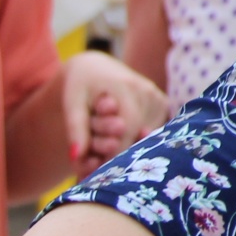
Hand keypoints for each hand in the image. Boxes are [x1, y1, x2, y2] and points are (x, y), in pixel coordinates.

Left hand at [61, 52, 166, 177]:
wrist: (96, 67)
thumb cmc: (80, 86)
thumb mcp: (72, 104)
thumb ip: (75, 129)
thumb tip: (75, 156)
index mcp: (125, 86)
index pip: (127, 128)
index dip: (114, 152)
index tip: (97, 168)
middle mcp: (148, 91)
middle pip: (138, 134)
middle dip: (119, 150)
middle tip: (97, 158)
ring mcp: (159, 97)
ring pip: (148, 135)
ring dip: (129, 145)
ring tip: (107, 139)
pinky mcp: (164, 103)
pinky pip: (154, 131)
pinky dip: (138, 139)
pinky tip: (123, 135)